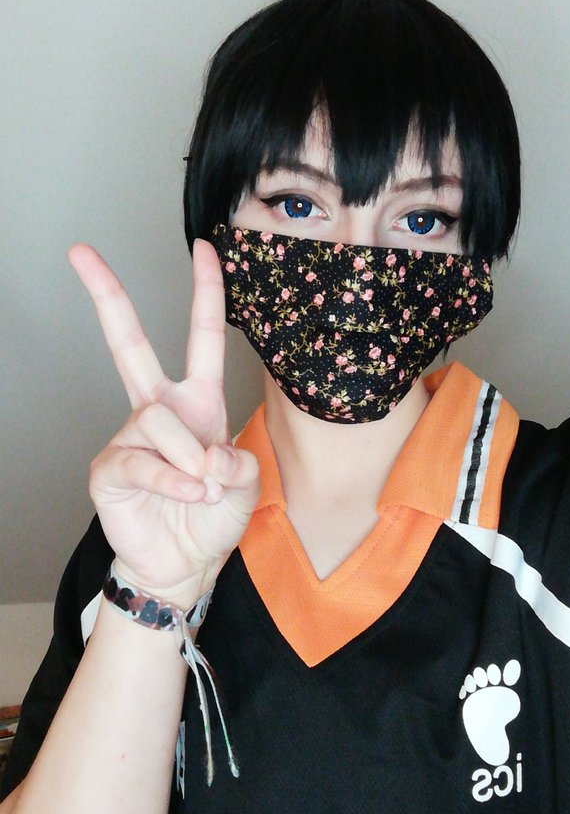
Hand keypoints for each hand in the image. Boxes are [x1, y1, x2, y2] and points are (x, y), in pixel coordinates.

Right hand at [68, 239, 259, 606]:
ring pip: (159, 421)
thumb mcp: (245, 486)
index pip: (202, 336)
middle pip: (129, 344)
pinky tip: (185, 494)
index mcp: (197, 402)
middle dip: (107, 296)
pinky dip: (172, 480)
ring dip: (191, 458)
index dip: (205, 291)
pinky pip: (142, 460)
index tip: (204, 247)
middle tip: (81, 252)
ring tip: (203, 488)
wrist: (185, 566)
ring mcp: (129, 437)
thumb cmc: (211, 519)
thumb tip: (208, 455)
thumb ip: (238, 462)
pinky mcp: (109, 469)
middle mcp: (158, 410)